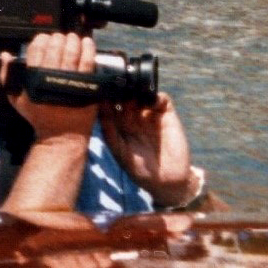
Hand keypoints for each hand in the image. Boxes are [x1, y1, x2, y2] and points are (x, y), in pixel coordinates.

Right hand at [1, 32, 98, 140]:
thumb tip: (5, 54)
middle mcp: (51, 77)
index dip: (40, 40)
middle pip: (55, 48)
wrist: (62, 134)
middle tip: (58, 37)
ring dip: (72, 40)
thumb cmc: (39, 116)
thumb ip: (7, 75)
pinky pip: (88, 62)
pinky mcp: (86, 85)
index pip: (36, 50)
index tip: (43, 38)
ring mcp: (70, 81)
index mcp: (33, 79)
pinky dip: (88, 49)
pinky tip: (87, 43)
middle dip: (56, 38)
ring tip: (71, 37)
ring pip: (72, 52)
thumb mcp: (17, 98)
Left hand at [100, 91, 193, 205]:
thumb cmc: (139, 169)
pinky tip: (151, 101)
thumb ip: (109, 131)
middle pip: (124, 96)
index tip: (101, 90)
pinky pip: (161, 100)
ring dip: (137, 90)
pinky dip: (157, 96)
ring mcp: (149, 115)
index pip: (109, 105)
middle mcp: (132, 116)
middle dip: (120, 90)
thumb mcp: (120, 151)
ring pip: (141, 94)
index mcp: (118, 124)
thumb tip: (100, 108)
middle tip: (118, 87)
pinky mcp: (167, 115)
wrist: (168, 180)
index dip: (105, 97)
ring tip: (134, 93)